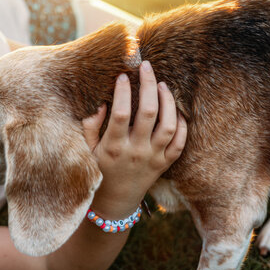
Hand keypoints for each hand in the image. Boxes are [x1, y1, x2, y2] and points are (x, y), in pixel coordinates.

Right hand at [83, 61, 186, 218]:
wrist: (116, 202)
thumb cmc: (99, 170)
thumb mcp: (87, 150)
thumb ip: (90, 126)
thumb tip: (100, 103)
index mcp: (114, 147)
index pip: (121, 113)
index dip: (122, 91)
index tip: (122, 76)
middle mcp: (136, 151)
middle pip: (148, 112)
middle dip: (149, 85)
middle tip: (147, 67)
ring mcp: (154, 158)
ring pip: (169, 125)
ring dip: (168, 101)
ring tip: (162, 84)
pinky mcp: (165, 164)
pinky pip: (180, 142)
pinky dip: (182, 124)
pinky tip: (175, 109)